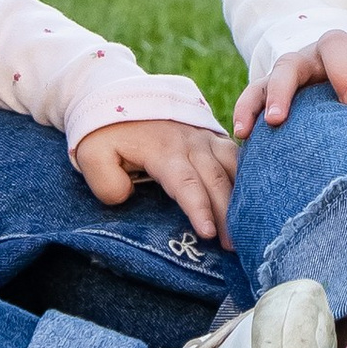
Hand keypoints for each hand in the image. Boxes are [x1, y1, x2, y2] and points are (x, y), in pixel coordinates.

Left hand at [73, 117, 239, 246]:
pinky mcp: (212, 138)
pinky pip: (237, 156)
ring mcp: (204, 138)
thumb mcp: (92, 155)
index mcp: (163, 150)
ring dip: (243, 196)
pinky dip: (248, 177)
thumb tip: (127, 196)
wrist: (117, 100)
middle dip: (227, 214)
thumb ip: (106, 181)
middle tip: (234, 247)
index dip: (199, 209)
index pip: (186, 183)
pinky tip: (254, 198)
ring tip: (250, 226)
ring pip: (233, 166)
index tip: (208, 234)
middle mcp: (190, 143)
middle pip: (216, 179)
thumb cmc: (105, 134)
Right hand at [232, 32, 346, 136]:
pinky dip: (247, 107)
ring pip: (286, 66)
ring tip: (278, 121)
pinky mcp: (271, 85)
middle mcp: (331, 51)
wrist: (337, 81)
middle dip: (341, 72)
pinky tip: (245, 133)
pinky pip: (254, 90)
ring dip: (281, 90)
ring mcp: (298, 65)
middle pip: (333, 47)